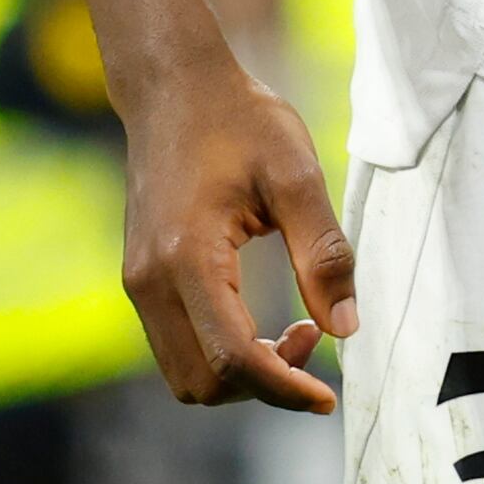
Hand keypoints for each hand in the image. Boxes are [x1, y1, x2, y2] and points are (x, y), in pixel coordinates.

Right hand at [118, 55, 356, 411]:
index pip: (231, 359)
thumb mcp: (296, 175)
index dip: (283, 388)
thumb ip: (323, 253)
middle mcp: (150, 281)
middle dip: (262, 384)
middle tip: (312, 335)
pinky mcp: (141, 278)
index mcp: (187, 258)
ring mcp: (138, 282)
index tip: (327, 397)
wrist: (174, 87)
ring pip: (184, 374)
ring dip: (241, 373)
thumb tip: (345, 328)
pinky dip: (220, 353)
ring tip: (294, 326)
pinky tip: (260, 318)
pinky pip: (177, 346)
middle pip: (201, 383)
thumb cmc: (240, 120)